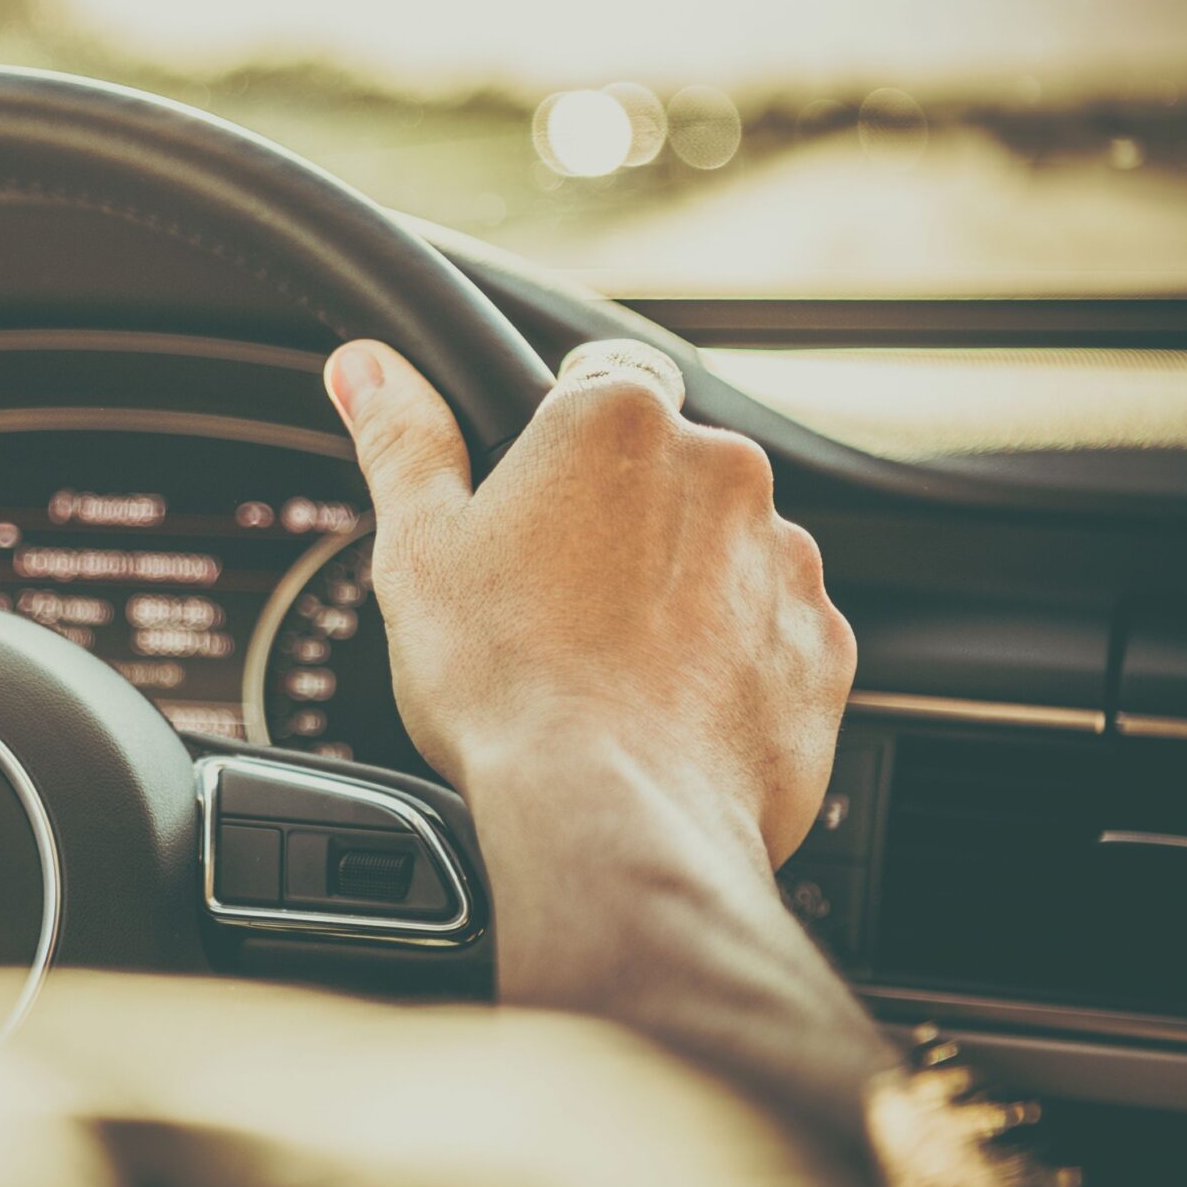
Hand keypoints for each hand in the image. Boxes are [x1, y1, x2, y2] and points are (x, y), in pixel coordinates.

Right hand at [327, 337, 890, 1167]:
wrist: (612, 818)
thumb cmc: (506, 683)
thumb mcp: (418, 550)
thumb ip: (402, 441)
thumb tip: (366, 368)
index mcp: (616, 420)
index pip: (599, 380)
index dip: (560, 442)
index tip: (535, 503)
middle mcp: (721, 470)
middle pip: (665, 469)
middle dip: (621, 520)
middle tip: (552, 601)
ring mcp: (785, 560)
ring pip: (723, 550)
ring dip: (680, 588)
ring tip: (608, 668)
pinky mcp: (821, 646)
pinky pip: (771, 632)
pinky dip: (729, 660)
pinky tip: (663, 707)